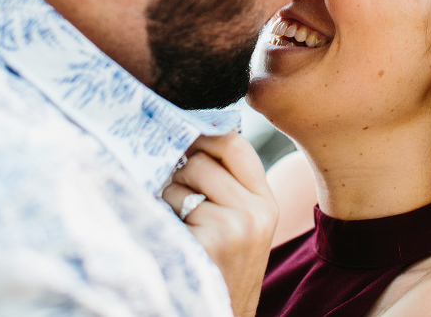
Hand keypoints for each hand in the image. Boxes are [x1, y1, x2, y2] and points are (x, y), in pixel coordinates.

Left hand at [163, 132, 277, 316]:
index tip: (184, 143)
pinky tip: (176, 240)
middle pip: (202, 158)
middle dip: (180, 173)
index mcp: (266, 203)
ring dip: (168, 196)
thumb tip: (191, 132)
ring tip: (179, 224)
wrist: (220, 315)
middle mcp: (257, 211)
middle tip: (180, 200)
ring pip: (181, 180)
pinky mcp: (210, 241)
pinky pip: (170, 205)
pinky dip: (163, 218)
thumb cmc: (221, 267)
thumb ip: (229, 184)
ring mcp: (235, 226)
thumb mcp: (242, 225)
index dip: (204, 136)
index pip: (235, 144)